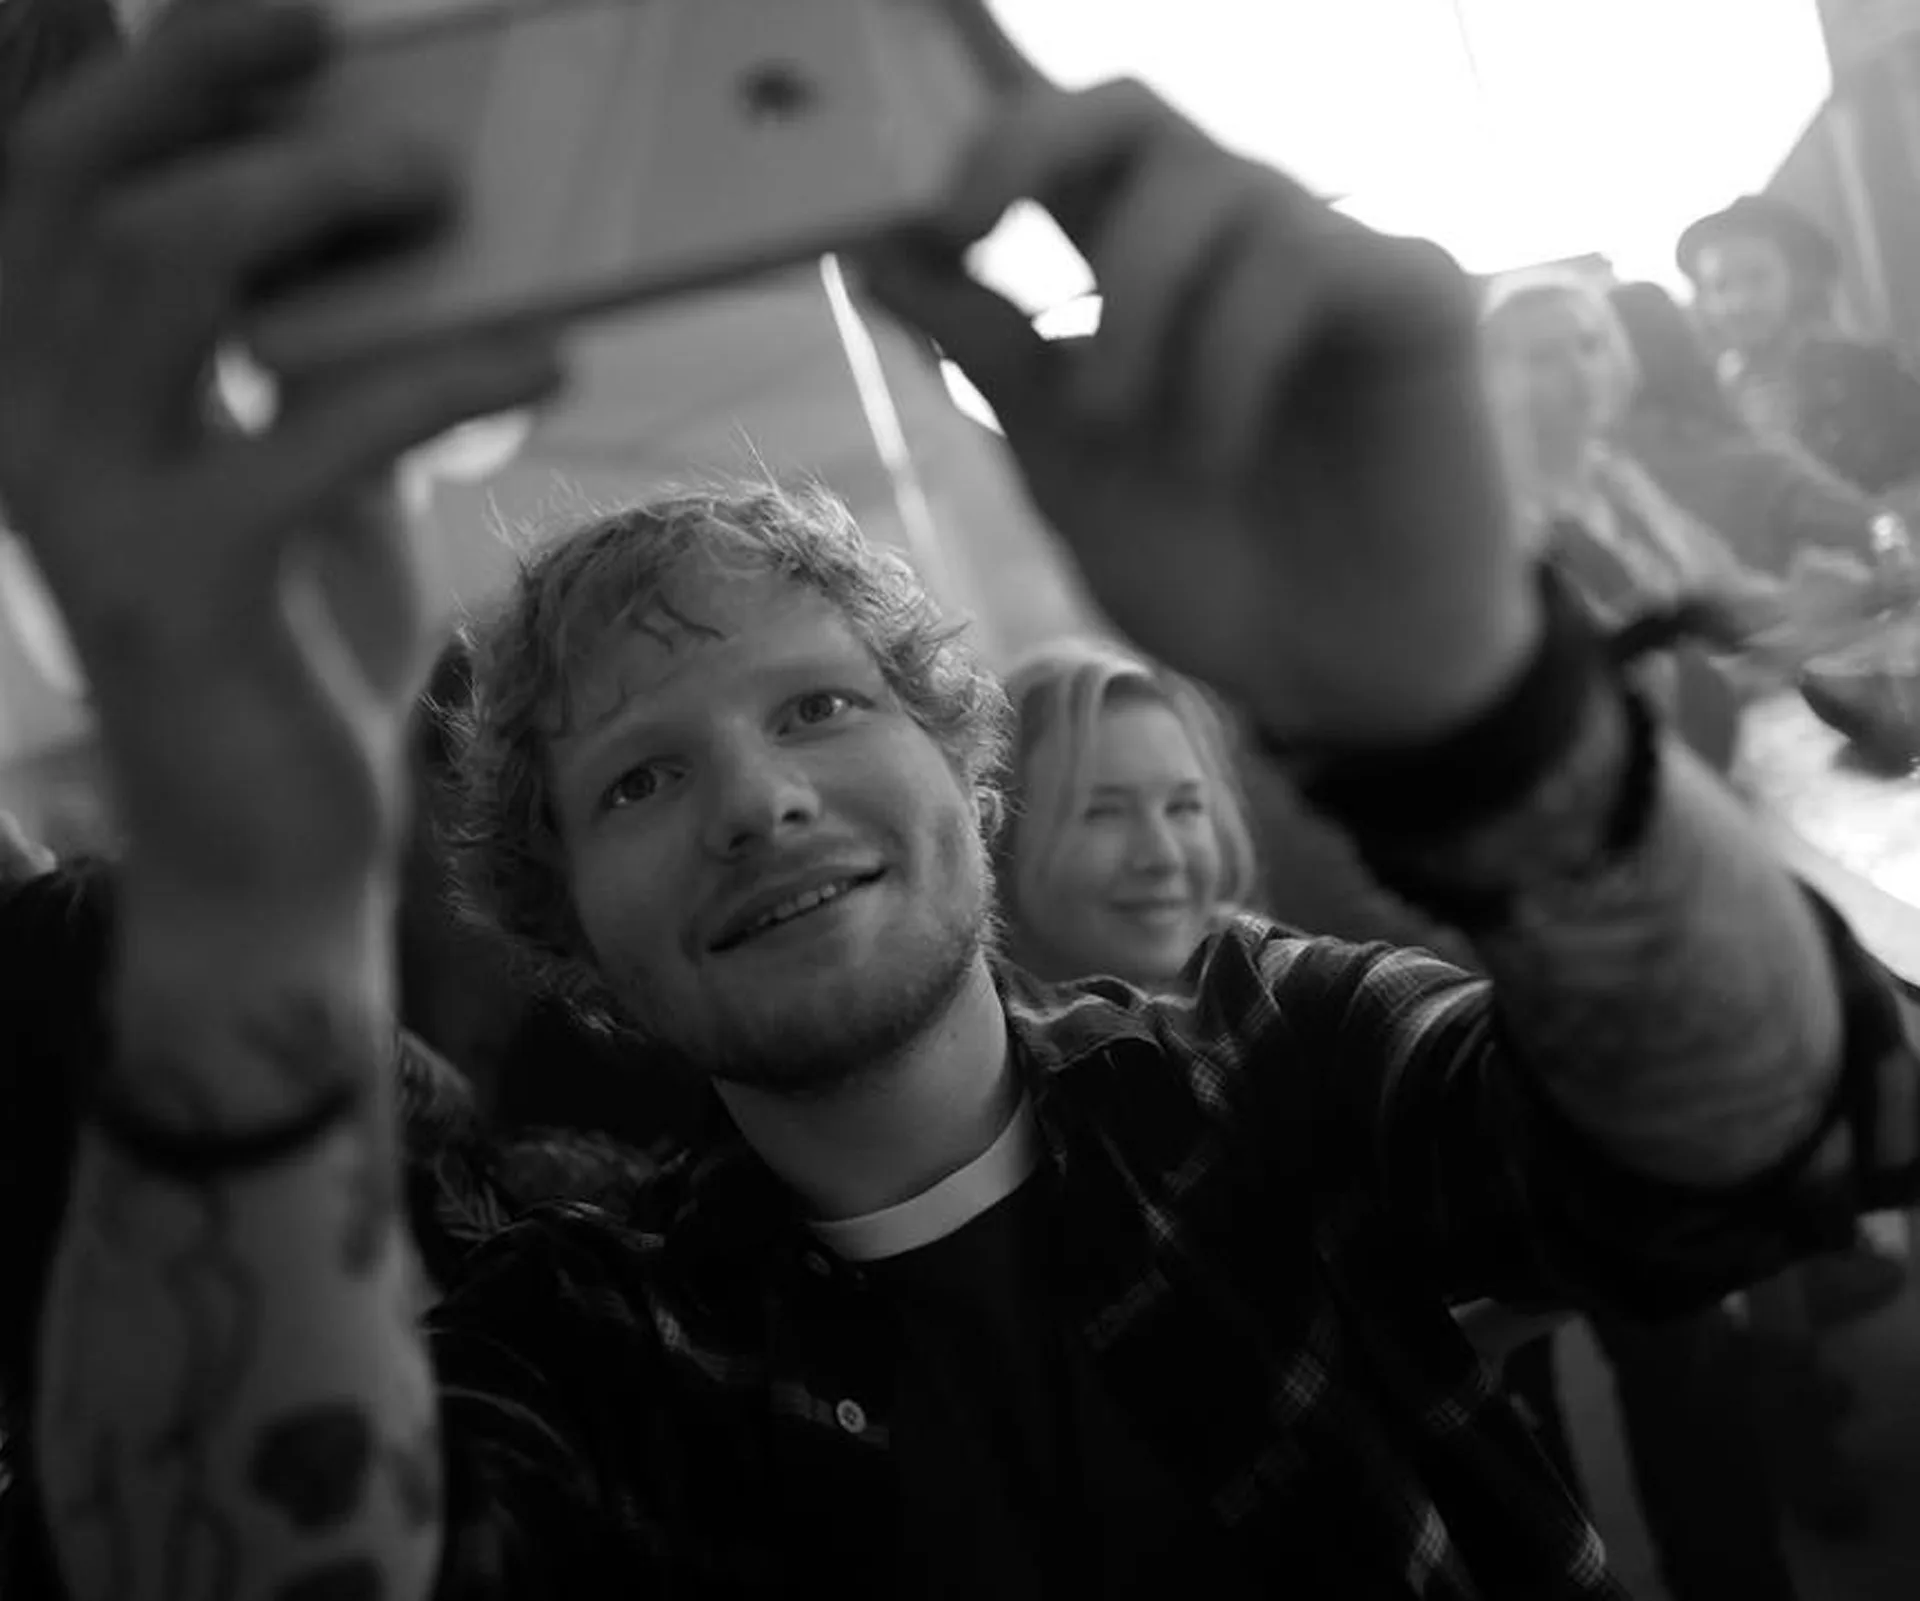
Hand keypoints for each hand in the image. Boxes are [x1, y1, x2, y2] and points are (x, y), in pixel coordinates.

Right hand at [0, 5, 562, 914]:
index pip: (43, 167)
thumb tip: (411, 207)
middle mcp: (29, 412)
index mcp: (51, 369)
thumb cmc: (293, 639)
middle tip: (334, 41)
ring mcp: (84, 498)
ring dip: (310, 196)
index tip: (270, 11)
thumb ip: (319, 344)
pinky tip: (538, 352)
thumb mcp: (302, 459)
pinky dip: (435, 372)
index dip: (114, 57)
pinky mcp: (178, 587)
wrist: (272, 844)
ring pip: (157, 264)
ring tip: (441, 187)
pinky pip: (303, 429)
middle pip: (77, 176)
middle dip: (199, 74)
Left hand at [863, 81, 1538, 746]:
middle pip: (1130, 107)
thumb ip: (991, 353)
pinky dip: (1230, 352)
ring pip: (1211, 185)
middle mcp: (1229, 239)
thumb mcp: (1066, 462)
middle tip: (964, 221)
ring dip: (1133, 308)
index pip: (1058, 147)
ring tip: (1118, 429)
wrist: (1338, 677)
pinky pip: (1303, 263)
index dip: (973, 141)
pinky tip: (1216, 448)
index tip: (902, 207)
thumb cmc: (1209, 566)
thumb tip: (877, 248)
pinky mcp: (1413, 293)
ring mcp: (1324, 253)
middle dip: (1030, 144)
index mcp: (1137, 268)